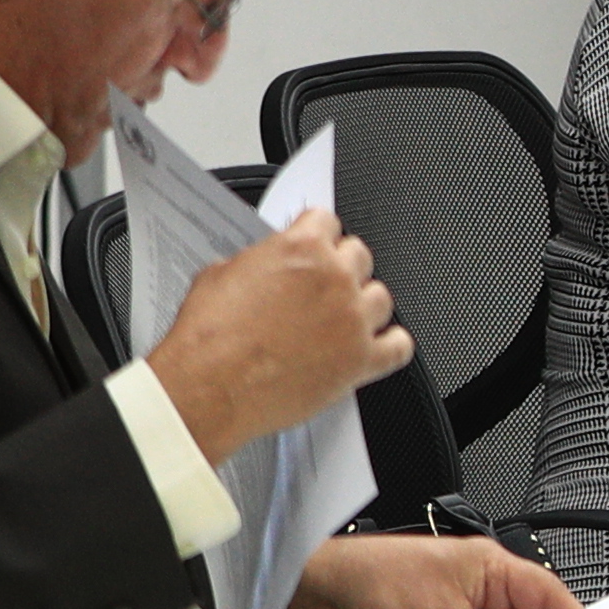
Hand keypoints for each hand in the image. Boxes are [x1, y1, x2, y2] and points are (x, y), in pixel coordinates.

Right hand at [145, 207, 408, 460]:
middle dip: (340, 268)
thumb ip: (258, 261)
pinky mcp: (361, 360)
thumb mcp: (220, 275)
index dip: (317, 235)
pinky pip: (399, 346)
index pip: (327, 221)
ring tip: (340, 319)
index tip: (316, 245)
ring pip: (381, 298)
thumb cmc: (209, 338)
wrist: (209, 387)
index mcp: (302, 249)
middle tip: (322, 287)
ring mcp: (352, 319)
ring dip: (363, 305)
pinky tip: (375, 345)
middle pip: (359, 256)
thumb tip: (265, 265)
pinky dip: (390, 345)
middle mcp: (335, 279)